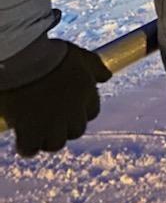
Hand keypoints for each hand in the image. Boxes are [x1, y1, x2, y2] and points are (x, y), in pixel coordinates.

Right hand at [0, 41, 111, 157]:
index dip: (80, 112)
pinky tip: (22, 138)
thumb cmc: (50, 54)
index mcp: (87, 92)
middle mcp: (74, 111)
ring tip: (35, 130)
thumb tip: (107, 76)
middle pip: (76, 131)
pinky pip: (30, 148)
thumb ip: (95, 66)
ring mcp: (52, 123)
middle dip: (66, 127)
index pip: (92, 112)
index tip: (68, 108)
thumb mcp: (79, 55)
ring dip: (47, 139)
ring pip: (55, 143)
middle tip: (49, 120)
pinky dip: (27, 146)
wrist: (25, 59)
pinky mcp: (30, 131)